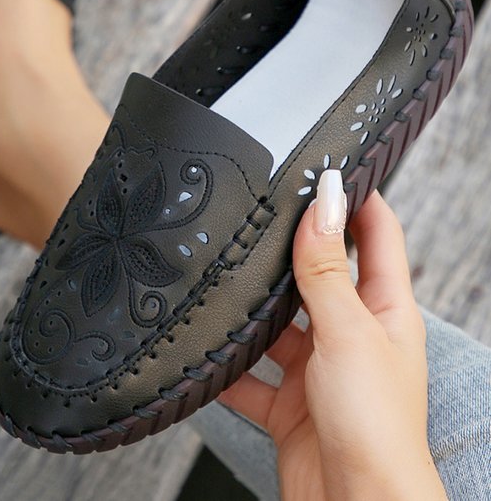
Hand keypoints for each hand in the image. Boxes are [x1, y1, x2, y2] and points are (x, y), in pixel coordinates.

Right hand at [218, 172, 447, 500]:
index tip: (329, 166)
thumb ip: (327, 268)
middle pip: (322, 275)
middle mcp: (354, 335)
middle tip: (261, 213)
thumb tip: (325, 201)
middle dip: (293, 248)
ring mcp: (321, 370)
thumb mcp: (347, 331)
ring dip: (255, 310)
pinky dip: (230, 367)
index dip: (358, 198)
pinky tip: (207, 352)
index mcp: (385, 310)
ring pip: (281, 324)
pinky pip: (253, 375)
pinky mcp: (290, 404)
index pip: (377, 235)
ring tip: (225, 277)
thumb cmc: (374, 427)